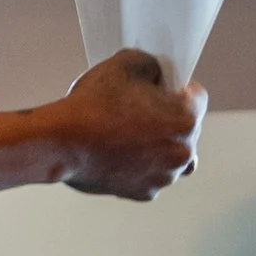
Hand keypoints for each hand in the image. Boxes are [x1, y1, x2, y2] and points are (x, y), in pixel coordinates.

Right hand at [52, 49, 204, 200]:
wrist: (60, 143)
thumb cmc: (91, 106)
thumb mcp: (124, 63)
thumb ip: (151, 63)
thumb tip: (156, 72)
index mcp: (186, 118)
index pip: (196, 96)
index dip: (175, 88)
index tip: (157, 89)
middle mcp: (183, 151)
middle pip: (186, 128)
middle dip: (167, 119)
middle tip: (136, 110)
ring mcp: (164, 175)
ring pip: (172, 156)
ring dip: (158, 146)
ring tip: (127, 135)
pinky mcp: (144, 192)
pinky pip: (151, 175)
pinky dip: (140, 167)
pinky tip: (118, 154)